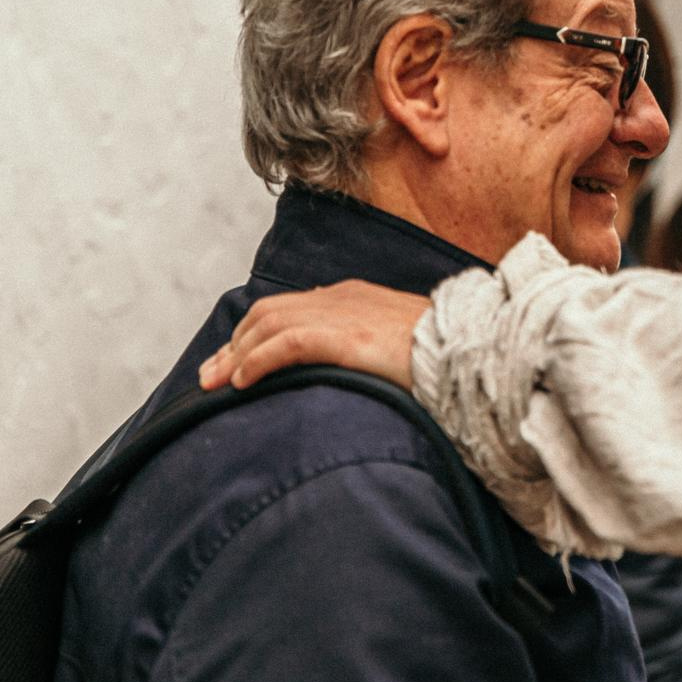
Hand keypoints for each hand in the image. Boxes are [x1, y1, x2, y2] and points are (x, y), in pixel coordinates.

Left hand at [198, 279, 428, 390]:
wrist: (472, 346)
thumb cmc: (444, 352)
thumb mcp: (398, 344)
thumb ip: (367, 347)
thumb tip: (349, 368)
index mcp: (352, 296)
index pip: (287, 308)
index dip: (252, 335)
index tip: (232, 362)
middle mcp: (341, 297)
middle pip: (267, 312)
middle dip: (232, 344)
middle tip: (208, 377)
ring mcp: (342, 313)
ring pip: (267, 324)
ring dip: (235, 355)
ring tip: (215, 385)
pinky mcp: (344, 335)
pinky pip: (285, 342)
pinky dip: (256, 360)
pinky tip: (242, 383)